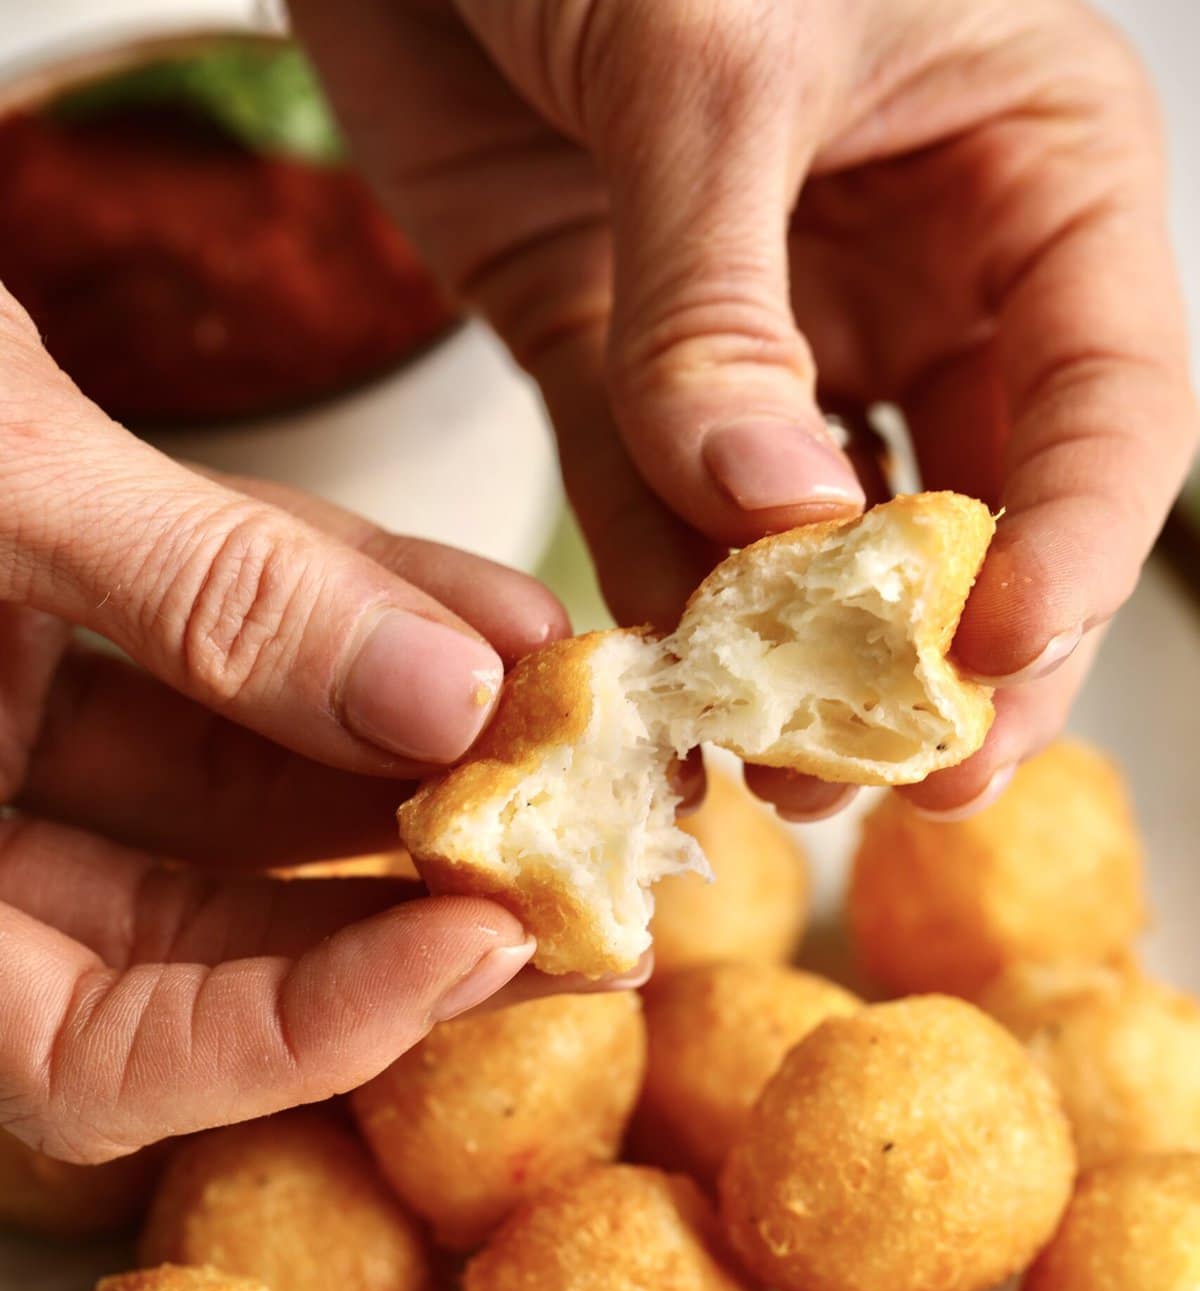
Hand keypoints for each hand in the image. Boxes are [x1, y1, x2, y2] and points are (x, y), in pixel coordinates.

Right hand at [0, 287, 579, 1159]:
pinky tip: (490, 614)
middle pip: (201, 938)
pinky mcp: (45, 618)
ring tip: (579, 729)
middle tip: (595, 872)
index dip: (297, 1031)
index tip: (472, 952)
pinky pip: (222, 655)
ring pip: (232, 793)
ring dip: (414, 759)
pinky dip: (354, 634)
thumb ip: (200, 592)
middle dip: (406, 904)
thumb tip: (446, 688)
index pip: (94, 1053)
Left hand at [294, 0, 1196, 815]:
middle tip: (909, 777)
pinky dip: (660, 600)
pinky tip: (666, 690)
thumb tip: (776, 518)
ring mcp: (771, 330)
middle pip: (975, 508)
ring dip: (798, 663)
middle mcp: (916, 269)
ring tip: (780, 775)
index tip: (996, 658)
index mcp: (1024, 167)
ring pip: (814, 539)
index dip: (1066, 546)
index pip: (1101, 398)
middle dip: (944, 655)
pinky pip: (656, 507)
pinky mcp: (626, 360)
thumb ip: (725, 303)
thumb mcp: (701, 55)